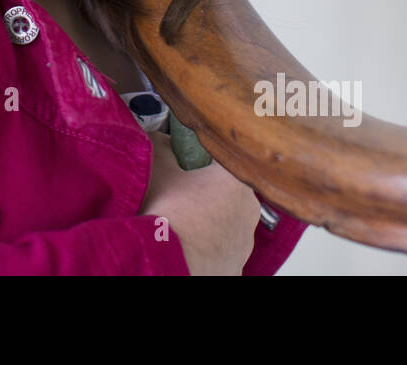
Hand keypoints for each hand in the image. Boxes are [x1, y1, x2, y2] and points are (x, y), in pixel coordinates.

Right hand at [140, 130, 259, 274]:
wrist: (168, 263)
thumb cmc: (167, 214)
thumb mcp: (157, 167)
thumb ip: (161, 144)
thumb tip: (160, 137)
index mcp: (237, 180)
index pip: (221, 160)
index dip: (199, 161)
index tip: (182, 165)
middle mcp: (249, 212)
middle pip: (224, 193)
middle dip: (203, 194)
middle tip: (176, 196)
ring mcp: (245, 244)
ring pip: (223, 225)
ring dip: (205, 223)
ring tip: (178, 224)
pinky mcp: (235, 270)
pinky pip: (220, 252)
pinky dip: (205, 249)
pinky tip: (186, 246)